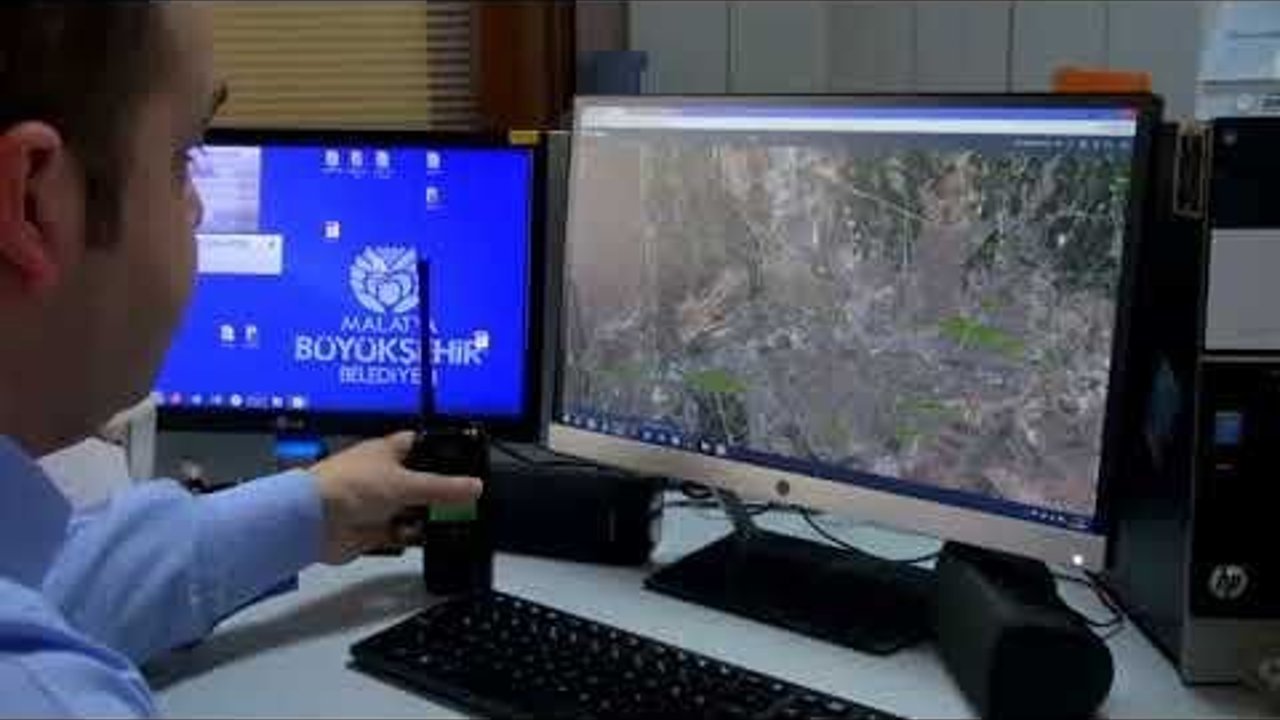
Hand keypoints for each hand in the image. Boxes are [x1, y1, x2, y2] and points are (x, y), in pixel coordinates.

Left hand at [309, 431, 482, 564]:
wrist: (312, 520)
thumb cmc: (351, 486)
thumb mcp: (406, 484)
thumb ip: (444, 488)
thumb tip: (476, 486)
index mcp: (387, 452)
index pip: (420, 444)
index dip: (442, 450)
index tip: (466, 460)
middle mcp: (381, 476)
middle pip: (419, 480)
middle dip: (439, 490)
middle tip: (467, 499)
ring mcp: (376, 504)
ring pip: (410, 509)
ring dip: (427, 516)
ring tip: (455, 521)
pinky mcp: (371, 530)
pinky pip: (399, 533)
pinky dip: (412, 536)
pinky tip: (427, 537)